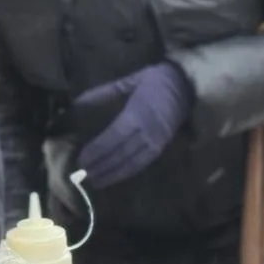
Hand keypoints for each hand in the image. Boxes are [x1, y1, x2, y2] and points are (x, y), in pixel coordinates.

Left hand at [75, 63, 190, 187]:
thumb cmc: (154, 81)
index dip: (97, 150)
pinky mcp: (162, 147)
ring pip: (131, 163)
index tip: (81, 159)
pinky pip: (143, 163)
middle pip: (120, 153)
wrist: (186, 86)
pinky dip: (128, 172)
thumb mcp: (128, 81)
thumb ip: (104, 93)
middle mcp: (147, 130)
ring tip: (96, 182)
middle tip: (82, 175)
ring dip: (112, 174)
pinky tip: (115, 177)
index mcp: (137, 113)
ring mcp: (156, 140)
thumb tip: (78, 102)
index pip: (113, 137)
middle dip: (101, 166)